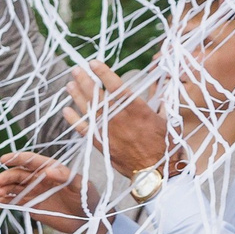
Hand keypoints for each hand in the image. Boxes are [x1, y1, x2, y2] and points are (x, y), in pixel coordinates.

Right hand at [0, 151, 98, 233]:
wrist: (88, 221)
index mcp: (51, 170)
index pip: (31, 161)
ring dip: (4, 190)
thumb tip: (47, 170)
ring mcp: (34, 193)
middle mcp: (39, 179)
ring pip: (14, 188)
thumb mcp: (81, 186)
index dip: (17, 158)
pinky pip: (14, 202)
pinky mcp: (31, 206)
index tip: (4, 160)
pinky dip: (5, 203)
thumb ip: (65, 176)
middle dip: (6, 177)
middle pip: (18, 175)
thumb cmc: (88, 200)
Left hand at [64, 62, 171, 177]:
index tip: (94, 62)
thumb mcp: (168, 118)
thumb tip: (160, 84)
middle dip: (86, 80)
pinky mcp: (101, 144)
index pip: (116, 86)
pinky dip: (74, 120)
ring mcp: (108, 131)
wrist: (155, 171)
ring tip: (69, 84)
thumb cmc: (166, 144)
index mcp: (137, 109)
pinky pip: (83, 129)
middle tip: (75, 69)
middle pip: (98, 96)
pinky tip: (66, 110)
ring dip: (78, 95)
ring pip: (88, 110)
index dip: (104, 73)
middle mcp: (119, 118)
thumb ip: (160, 100)